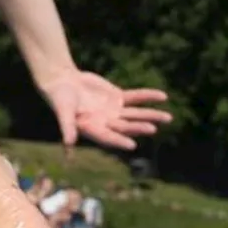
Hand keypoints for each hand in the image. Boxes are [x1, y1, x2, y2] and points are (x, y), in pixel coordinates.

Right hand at [38, 71, 172, 150]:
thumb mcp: (63, 113)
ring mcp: (113, 111)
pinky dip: (148, 96)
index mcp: (92, 129)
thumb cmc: (59, 98)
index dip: (119, 140)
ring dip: (150, 115)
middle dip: (139, 127)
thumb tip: (68, 146)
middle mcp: (106, 123)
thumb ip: (67, 128)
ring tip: (168, 118)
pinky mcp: (117, 97)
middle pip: (125, 126)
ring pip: (135, 113)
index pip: (108, 137)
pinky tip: (163, 96)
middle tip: (153, 128)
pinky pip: (136, 97)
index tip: (132, 145)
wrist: (62, 81)